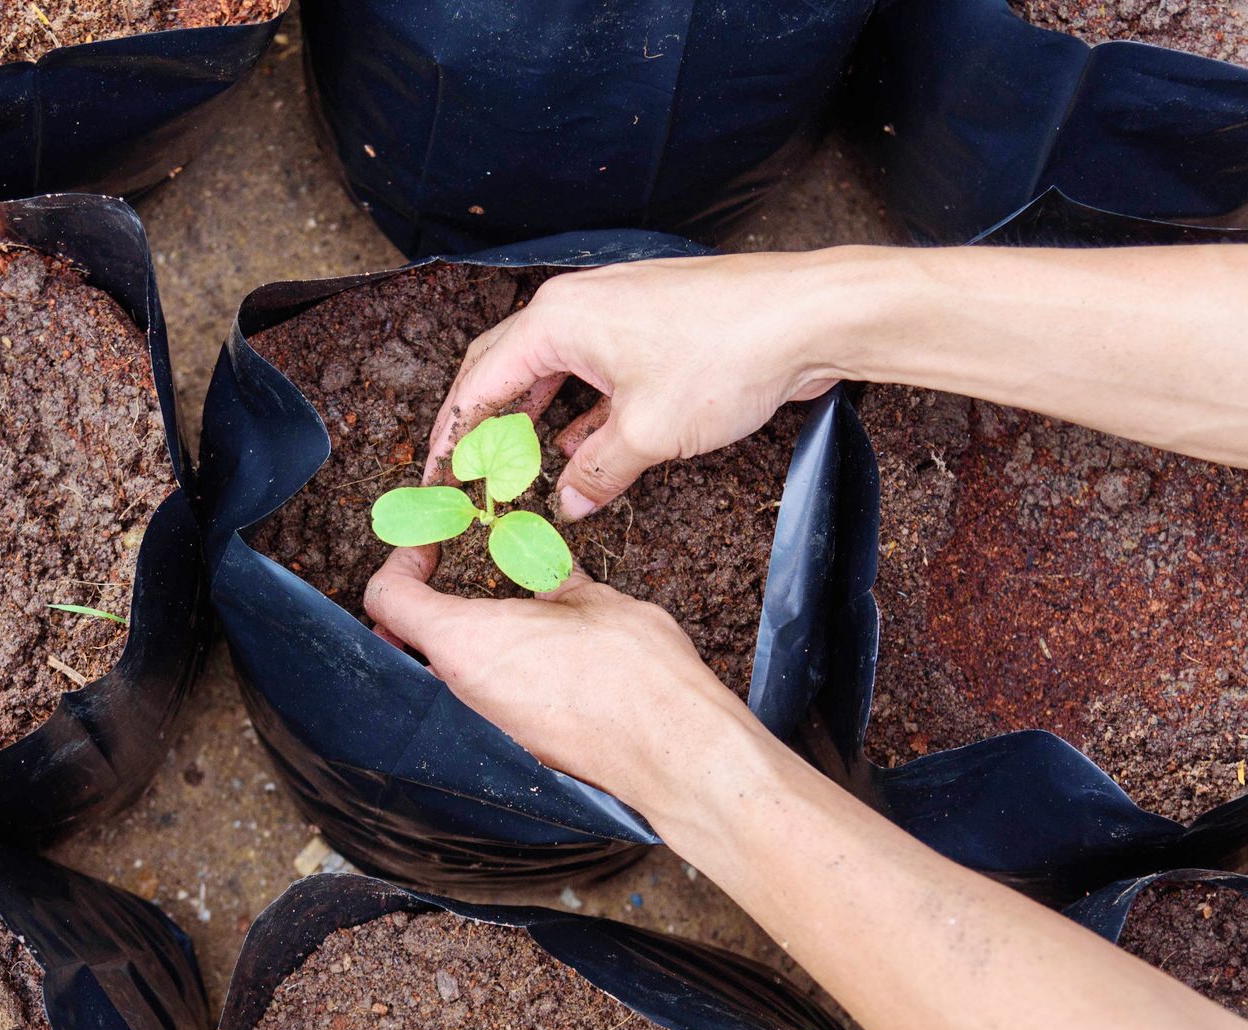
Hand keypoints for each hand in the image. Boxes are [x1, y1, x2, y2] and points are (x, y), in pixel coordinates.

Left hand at [363, 552, 757, 811]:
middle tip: (448, 572)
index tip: (428, 548)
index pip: (388, 598)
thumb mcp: (590, 600)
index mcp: (464, 643)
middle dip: (420, 602)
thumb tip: (544, 567)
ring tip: (497, 606)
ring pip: (440, 673)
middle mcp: (459, 691)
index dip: (400, 562)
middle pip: (404, 639)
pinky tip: (528, 652)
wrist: (673, 748)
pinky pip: (478, 700)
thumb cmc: (634, 673)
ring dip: (455, 637)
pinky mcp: (511, 745)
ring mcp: (482, 724)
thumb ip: (552, 579)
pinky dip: (489, 670)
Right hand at [423, 253, 840, 519]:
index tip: (437, 475)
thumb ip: (597, 474)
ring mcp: (613, 311)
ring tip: (518, 470)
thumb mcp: (649, 434)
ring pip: (552, 371)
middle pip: (504, 369)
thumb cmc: (727, 354)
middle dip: (484, 424)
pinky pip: (592, 371)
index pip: (479, 384)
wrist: (810, 315)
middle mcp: (576, 307)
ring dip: (533, 421)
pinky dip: (578, 410)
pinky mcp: (647, 325)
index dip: (452, 436)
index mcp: (556, 321)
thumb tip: (567, 504)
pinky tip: (578, 451)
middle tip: (467, 473)